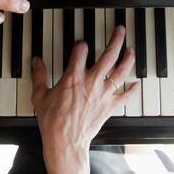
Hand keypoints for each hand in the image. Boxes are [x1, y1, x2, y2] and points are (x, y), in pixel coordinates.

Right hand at [30, 26, 136, 173]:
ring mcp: (103, 94)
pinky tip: (137, 84)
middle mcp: (91, 82)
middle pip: (109, 55)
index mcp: (73, 77)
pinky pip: (125, 96)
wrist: (65, 142)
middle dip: (116, 40)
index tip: (81, 44)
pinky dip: (133, 90)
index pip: (81, 51)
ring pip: (121, 72)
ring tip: (131, 50)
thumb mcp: (40, 96)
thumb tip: (36, 61)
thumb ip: (39, 76)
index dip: (81, 45)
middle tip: (120, 31)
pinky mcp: (110, 107)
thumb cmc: (52, 121)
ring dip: (128, 59)